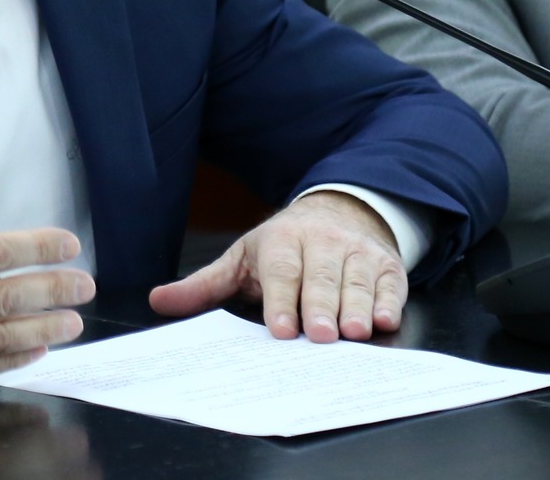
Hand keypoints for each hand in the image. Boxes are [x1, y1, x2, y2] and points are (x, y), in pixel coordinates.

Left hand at [146, 191, 404, 342]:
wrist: (337, 213)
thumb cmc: (282, 249)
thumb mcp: (240, 260)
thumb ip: (204, 285)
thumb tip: (158, 300)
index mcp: (282, 240)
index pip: (282, 271)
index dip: (282, 300)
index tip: (281, 329)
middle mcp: (322, 242)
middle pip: (322, 277)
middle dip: (321, 306)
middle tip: (319, 336)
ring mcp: (357, 251)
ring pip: (358, 281)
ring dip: (357, 307)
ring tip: (355, 333)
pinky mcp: (386, 265)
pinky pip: (391, 283)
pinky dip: (390, 301)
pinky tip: (386, 319)